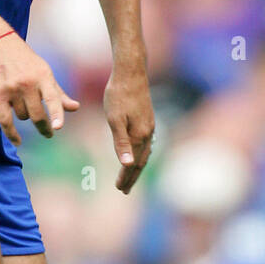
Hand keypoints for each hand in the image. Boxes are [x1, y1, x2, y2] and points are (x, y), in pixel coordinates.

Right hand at [0, 32, 78, 143]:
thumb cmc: (26, 61)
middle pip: (37, 114)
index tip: (58, 127)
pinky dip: (11, 133)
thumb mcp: (45, 72)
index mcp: (43, 76)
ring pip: (23, 116)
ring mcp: (11, 88)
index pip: (52, 98)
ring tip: (23, 102)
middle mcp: (27, 82)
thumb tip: (75, 108)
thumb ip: (58, 93)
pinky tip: (18, 141)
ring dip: (25, 115)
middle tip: (49, 133)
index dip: (56, 113)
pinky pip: (5, 120)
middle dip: (44, 126)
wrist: (0, 44)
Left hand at [104, 62, 154, 192]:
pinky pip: (146, 143)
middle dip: (132, 176)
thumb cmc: (118, 95)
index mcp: (139, 135)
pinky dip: (141, 154)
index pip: (132, 163)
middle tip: (124, 190)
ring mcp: (150, 126)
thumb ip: (121, 142)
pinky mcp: (148, 119)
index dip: (126, 177)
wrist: (131, 73)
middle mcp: (148, 133)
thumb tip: (127, 164)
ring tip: (130, 176)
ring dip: (137, 166)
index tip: (119, 189)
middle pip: (141, 161)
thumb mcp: (115, 119)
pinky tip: (137, 154)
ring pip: (145, 152)